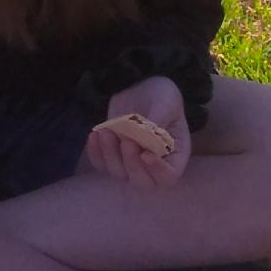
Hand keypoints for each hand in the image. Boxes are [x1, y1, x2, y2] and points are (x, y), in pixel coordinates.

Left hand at [86, 76, 190, 190]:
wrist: (139, 86)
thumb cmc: (160, 95)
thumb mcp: (166, 100)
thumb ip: (159, 119)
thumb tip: (147, 135)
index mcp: (175, 154)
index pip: (168, 176)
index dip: (157, 171)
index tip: (146, 154)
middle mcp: (154, 164)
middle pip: (143, 183)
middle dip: (132, 165)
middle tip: (127, 142)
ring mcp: (131, 162)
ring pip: (119, 173)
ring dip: (110, 155)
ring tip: (106, 132)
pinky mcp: (112, 156)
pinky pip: (101, 164)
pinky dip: (96, 153)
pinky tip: (95, 135)